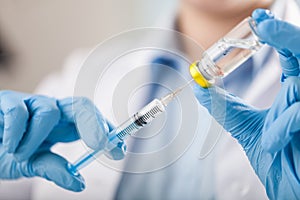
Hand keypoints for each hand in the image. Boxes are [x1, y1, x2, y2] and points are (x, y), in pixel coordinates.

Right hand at [0, 91, 124, 191]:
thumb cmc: (7, 152)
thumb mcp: (33, 163)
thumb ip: (54, 169)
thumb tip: (79, 183)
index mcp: (64, 125)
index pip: (92, 121)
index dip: (107, 132)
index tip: (119, 150)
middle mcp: (53, 112)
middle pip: (82, 106)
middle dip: (95, 124)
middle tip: (101, 144)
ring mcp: (32, 104)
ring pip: (50, 110)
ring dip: (38, 137)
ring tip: (23, 153)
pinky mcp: (9, 102)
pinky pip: (20, 111)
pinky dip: (17, 130)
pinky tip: (10, 144)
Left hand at [193, 9, 299, 198]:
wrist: (293, 189)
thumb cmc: (278, 158)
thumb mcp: (245, 127)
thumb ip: (224, 106)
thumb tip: (198, 86)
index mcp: (296, 91)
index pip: (293, 54)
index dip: (278, 34)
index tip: (257, 21)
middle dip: (289, 36)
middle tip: (263, 24)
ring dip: (285, 103)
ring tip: (268, 121)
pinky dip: (286, 127)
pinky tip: (272, 141)